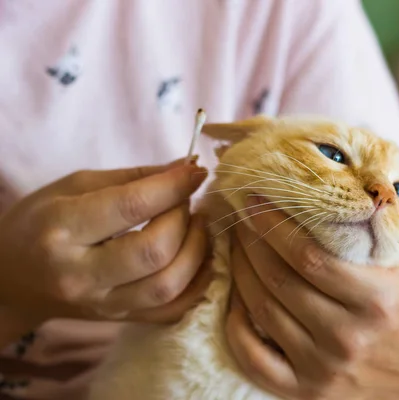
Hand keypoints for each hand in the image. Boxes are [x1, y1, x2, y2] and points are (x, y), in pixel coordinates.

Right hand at [0, 159, 209, 324]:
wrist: (11, 279)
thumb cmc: (41, 223)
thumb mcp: (74, 186)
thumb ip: (132, 177)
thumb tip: (185, 166)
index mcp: (61, 229)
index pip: (131, 206)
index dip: (173, 186)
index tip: (195, 171)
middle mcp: (80, 274)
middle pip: (154, 251)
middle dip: (183, 218)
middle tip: (186, 201)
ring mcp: (101, 304)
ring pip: (167, 286)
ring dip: (197, 250)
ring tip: (196, 225)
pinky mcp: (119, 320)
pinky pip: (171, 311)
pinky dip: (196, 283)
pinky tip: (199, 257)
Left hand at [226, 144, 398, 399]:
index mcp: (378, 300)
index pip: (310, 256)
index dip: (274, 225)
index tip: (254, 197)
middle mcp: (348, 338)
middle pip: (279, 280)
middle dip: (250, 241)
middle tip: (237, 213)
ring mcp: (324, 369)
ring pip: (261, 311)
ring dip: (238, 271)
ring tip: (233, 242)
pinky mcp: (305, 391)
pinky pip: (253, 358)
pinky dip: (234, 325)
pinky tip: (233, 295)